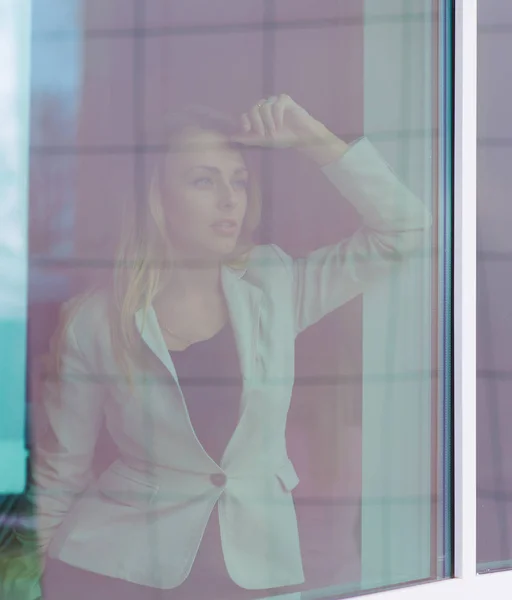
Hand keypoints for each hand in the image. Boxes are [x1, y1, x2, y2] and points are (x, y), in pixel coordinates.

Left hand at [232, 94, 348, 165]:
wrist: (302, 136)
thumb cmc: (284, 138)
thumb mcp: (264, 140)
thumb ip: (249, 138)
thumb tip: (232, 138)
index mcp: (259, 116)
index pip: (246, 114)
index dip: (245, 120)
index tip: (247, 129)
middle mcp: (265, 107)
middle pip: (254, 108)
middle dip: (257, 122)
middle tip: (263, 133)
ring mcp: (274, 102)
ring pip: (265, 106)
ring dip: (269, 121)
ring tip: (275, 131)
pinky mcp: (285, 100)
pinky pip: (277, 104)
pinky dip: (277, 115)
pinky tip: (281, 124)